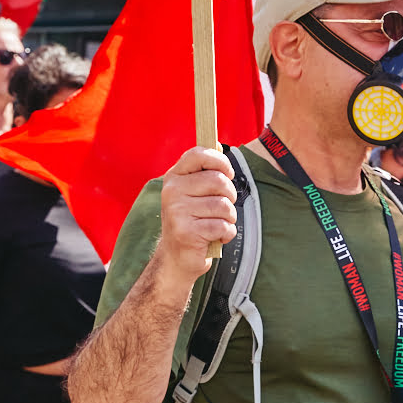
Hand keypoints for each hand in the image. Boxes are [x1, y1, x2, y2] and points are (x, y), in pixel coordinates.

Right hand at [155, 148, 236, 289]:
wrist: (176, 258)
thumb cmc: (191, 221)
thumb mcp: (192, 193)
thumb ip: (203, 171)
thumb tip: (217, 144)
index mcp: (174, 177)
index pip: (198, 154)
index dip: (220, 161)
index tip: (228, 173)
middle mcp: (172, 191)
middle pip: (218, 181)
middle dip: (230, 196)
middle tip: (223, 208)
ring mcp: (176, 211)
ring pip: (223, 205)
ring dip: (229, 218)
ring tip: (218, 224)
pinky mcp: (186, 232)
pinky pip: (223, 226)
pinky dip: (227, 234)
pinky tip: (216, 237)